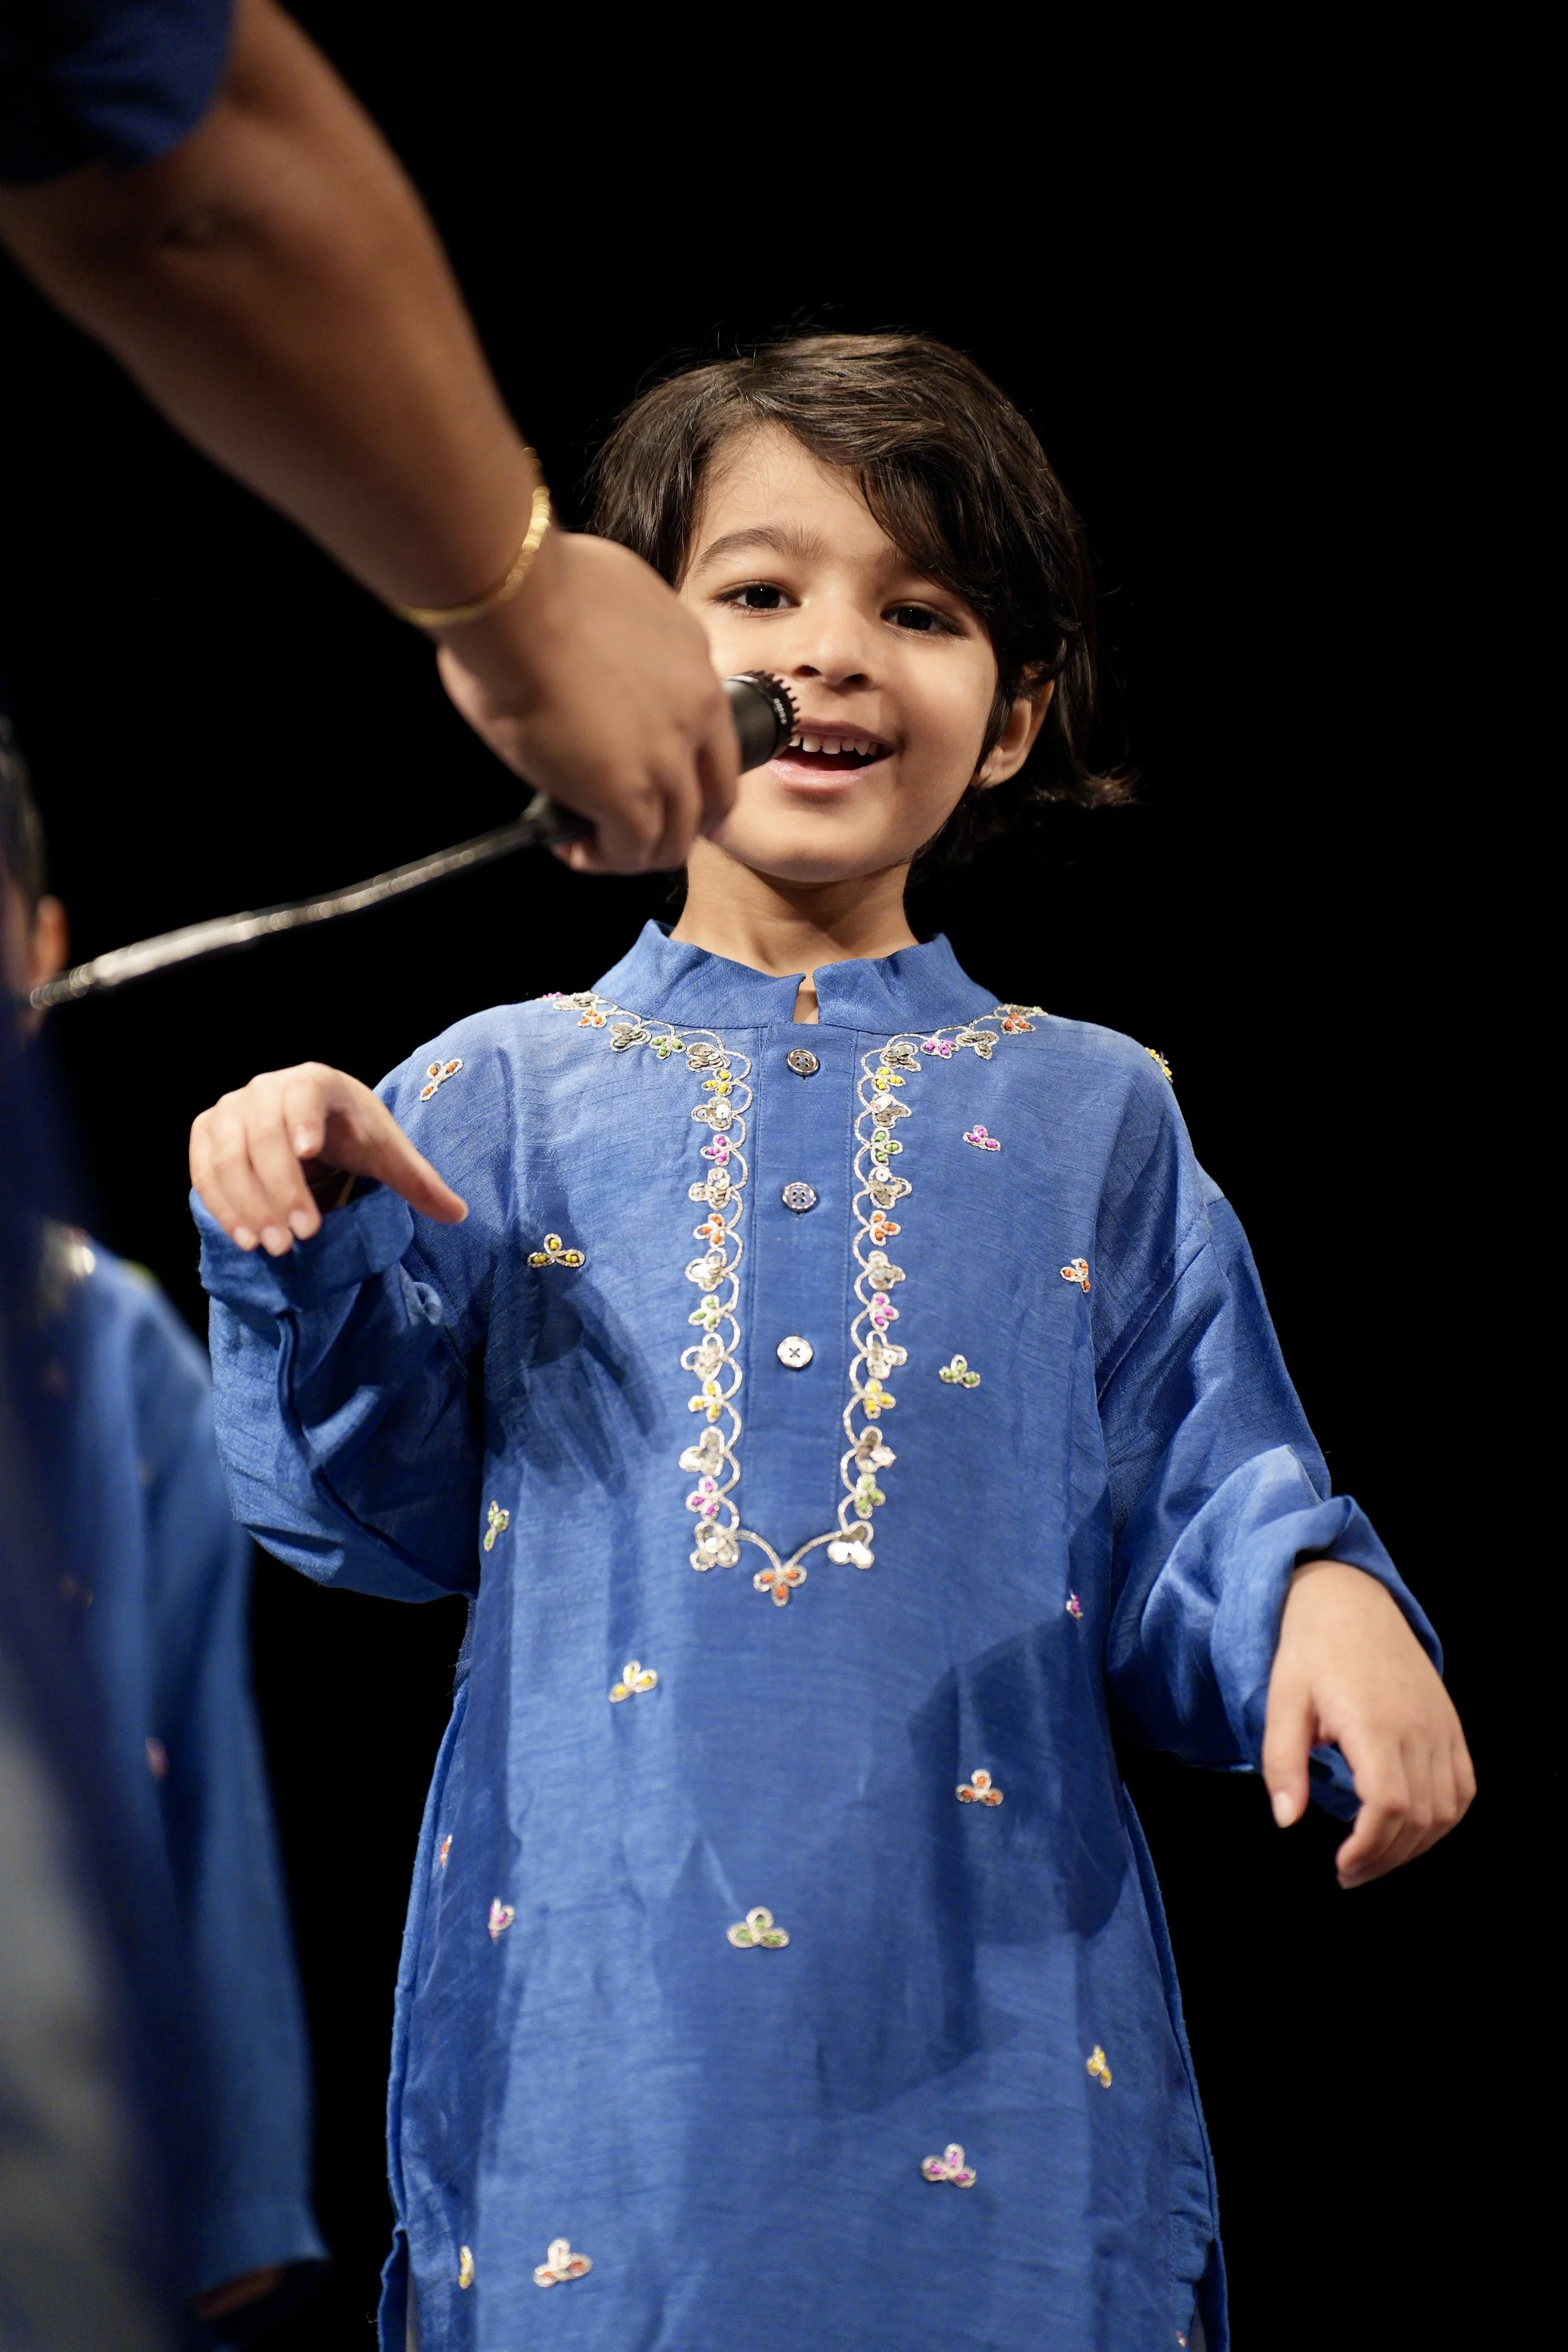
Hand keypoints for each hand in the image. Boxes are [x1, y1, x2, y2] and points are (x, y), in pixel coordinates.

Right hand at [190, 1063, 465, 1253]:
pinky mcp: (207, 1136)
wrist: (312, 1125)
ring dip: (248, 1204)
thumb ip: (419, 1181)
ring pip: (228, 1156)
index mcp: (314, 1082)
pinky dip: (222, 1205)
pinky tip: (245, 1239)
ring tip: (273, 1247)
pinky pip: (204, 1170)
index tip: (309, 1151)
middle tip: (300, 1236)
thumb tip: (460, 1213)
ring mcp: (230, 1111)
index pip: (303, 1094)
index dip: (302, 1119)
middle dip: (281, 1188)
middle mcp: (265, 1089)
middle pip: (262, 1134)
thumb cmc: (354, 1135)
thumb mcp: (388, 1154)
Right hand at [436, 531, 738, 873]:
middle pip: (715, 794)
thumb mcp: (612, 593)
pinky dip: (605, 859)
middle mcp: (697, 711)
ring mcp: (668, 756)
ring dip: (640, 849)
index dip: (689, 766)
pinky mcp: (629, 794)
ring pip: (679, 834)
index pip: (714, 732)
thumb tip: (591, 647)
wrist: (517, 598)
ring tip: (595, 845)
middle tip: (639, 829)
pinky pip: (634, 852)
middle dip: (683, 821)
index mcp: (694, 658)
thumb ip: (623, 631)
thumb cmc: (537, 584)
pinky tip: (572, 847)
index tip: (653, 774)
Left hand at [1262, 1561, 1474, 1885]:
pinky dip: (1444, 1818)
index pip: (1388, 1805)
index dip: (1369, 1847)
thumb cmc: (1311, 1650)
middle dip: (1386, 1857)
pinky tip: (1412, 1830)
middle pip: (1419, 1817)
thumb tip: (1286, 1820)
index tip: (1342, 1866)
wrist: (1350, 1600)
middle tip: (1351, 1873)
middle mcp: (1417, 1728)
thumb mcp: (1282, 1701)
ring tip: (1376, 1857)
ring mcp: (1440, 1726)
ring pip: (1446, 1809)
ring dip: (1415, 1845)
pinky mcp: (1450, 1724)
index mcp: (1374, 1723)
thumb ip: (1283, 1763)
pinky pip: (1463, 1786)